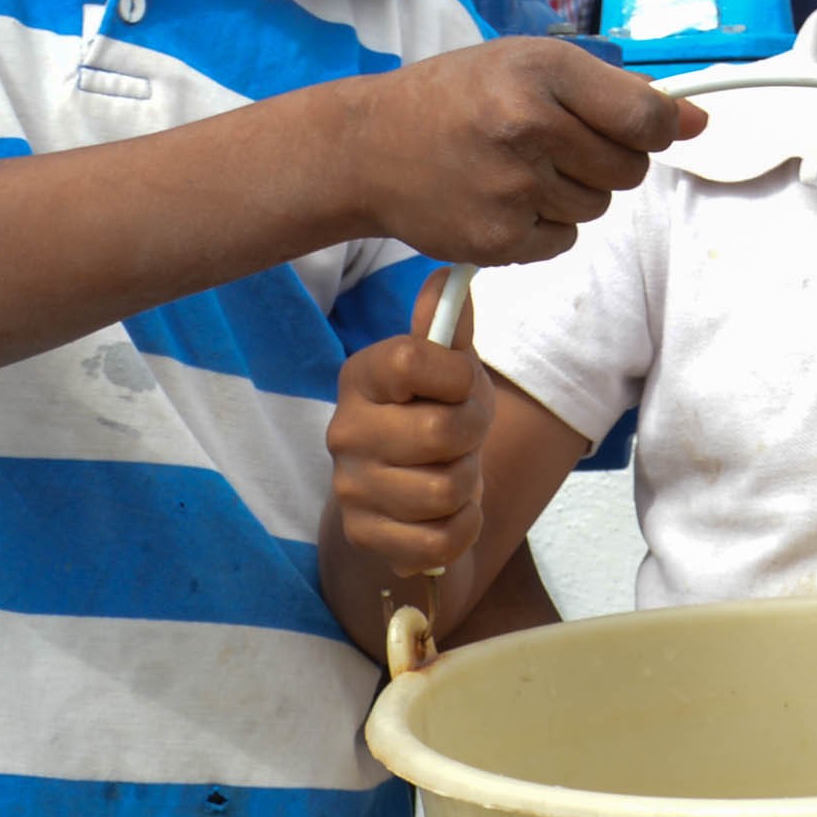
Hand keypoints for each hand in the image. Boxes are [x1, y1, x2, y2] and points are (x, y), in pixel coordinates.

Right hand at [328, 276, 495, 581]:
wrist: (408, 502)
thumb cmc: (432, 418)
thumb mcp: (449, 371)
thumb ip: (449, 328)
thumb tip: (451, 275)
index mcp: (362, 376)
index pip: (410, 359)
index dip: (457, 374)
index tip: (461, 384)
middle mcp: (344, 430)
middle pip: (442, 431)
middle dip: (473, 436)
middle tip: (464, 438)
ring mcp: (349, 488)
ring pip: (445, 490)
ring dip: (467, 485)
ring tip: (452, 474)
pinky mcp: (364, 538)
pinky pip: (440, 540)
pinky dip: (461, 529)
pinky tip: (448, 514)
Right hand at [344, 42, 694, 269]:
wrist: (369, 146)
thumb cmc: (459, 97)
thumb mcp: (530, 64)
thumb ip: (617, 91)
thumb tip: (698, 122)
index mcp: (541, 72)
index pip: (646, 117)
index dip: (661, 127)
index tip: (653, 128)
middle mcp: (527, 128)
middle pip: (630, 170)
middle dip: (609, 160)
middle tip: (559, 143)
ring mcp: (511, 189)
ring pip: (598, 206)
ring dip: (575, 192)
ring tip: (521, 168)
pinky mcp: (497, 240)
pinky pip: (564, 240)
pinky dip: (545, 226)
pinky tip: (503, 198)